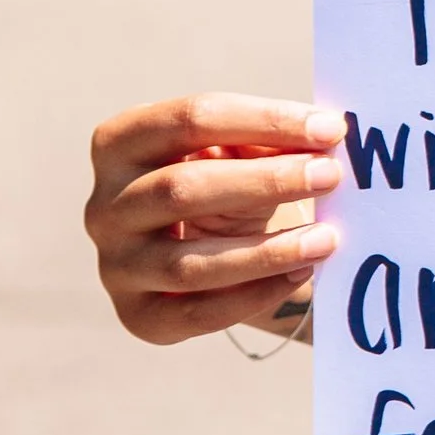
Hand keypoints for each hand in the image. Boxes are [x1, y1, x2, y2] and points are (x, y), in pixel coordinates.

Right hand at [86, 95, 345, 345]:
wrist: (200, 247)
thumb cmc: (222, 180)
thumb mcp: (233, 150)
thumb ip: (263, 140)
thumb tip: (322, 135)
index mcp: (119, 143)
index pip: (192, 119)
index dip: (265, 120)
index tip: (330, 128)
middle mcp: (103, 205)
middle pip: (183, 189)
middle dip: (266, 181)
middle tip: (331, 176)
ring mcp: (115, 265)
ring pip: (189, 263)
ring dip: (267, 251)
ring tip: (326, 238)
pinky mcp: (137, 315)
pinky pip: (198, 312)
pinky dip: (254, 294)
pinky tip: (301, 273)